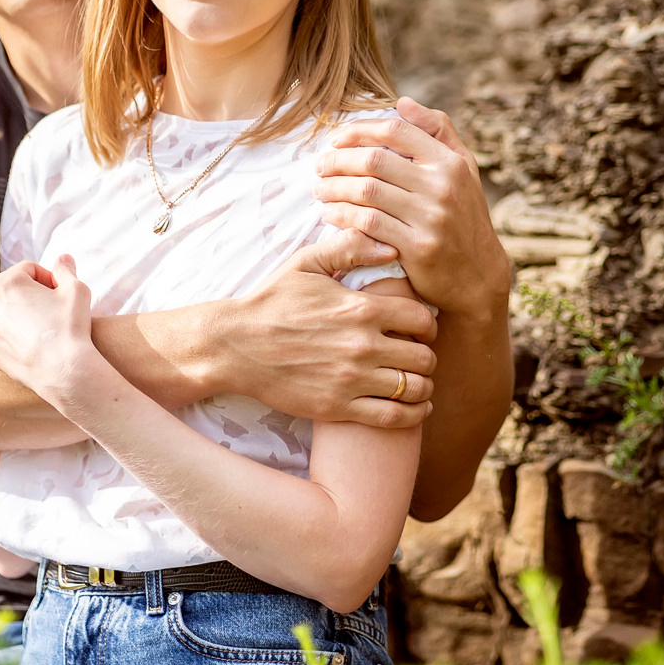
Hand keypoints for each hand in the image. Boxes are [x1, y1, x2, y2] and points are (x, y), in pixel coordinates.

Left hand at [0, 256, 111, 411]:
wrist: (64, 371)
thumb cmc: (71, 327)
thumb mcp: (76, 289)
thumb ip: (66, 269)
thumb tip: (62, 258)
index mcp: (9, 283)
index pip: (28, 269)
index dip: (49, 277)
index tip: (61, 292)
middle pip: (12, 288)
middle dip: (31, 293)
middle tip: (53, 308)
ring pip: (0, 311)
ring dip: (16, 311)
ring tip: (40, 324)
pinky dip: (3, 331)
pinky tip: (22, 337)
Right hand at [210, 229, 438, 429]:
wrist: (235, 346)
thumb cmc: (272, 302)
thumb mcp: (307, 263)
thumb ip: (350, 248)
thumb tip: (391, 247)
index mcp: (360, 308)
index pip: (422, 317)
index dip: (428, 323)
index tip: (420, 328)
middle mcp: (361, 345)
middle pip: (424, 355)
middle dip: (428, 355)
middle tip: (419, 355)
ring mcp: (351, 379)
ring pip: (415, 388)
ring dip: (424, 385)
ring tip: (418, 382)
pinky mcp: (338, 407)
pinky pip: (394, 417)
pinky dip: (413, 414)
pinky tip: (415, 408)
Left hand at [313, 98, 511, 320]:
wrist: (478, 275)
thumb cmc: (464, 216)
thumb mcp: (463, 169)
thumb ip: (438, 131)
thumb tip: (402, 101)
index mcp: (449, 162)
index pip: (396, 131)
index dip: (359, 130)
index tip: (336, 140)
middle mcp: (442, 186)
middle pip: (374, 160)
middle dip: (338, 161)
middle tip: (320, 166)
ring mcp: (431, 217)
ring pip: (367, 192)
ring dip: (334, 188)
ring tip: (319, 190)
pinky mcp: (418, 247)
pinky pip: (368, 224)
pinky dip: (343, 216)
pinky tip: (330, 214)